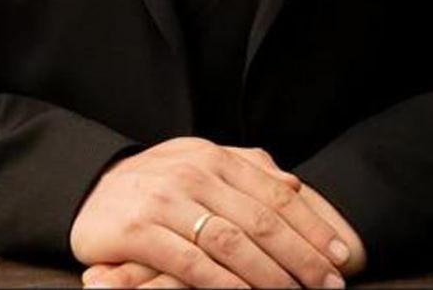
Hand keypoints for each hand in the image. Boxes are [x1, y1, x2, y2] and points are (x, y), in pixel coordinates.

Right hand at [70, 139, 351, 288]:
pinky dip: (223, 285)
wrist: (89, 186)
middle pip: (259, 219)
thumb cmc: (156, 181)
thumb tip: (294, 186)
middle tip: (330, 286)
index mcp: (212, 156)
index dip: (312, 225)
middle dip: (301, 256)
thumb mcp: (200, 163)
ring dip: (270, 275)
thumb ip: (246, 170)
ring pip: (230, 242)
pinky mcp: (139, 231)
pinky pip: (190, 264)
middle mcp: (191, 172)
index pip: (274, 192)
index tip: (342, 256)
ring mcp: (164, 200)